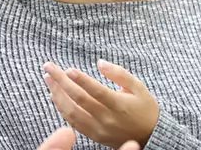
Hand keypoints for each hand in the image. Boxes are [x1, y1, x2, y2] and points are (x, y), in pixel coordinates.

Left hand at [43, 60, 158, 148]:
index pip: (96, 91)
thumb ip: (119, 74)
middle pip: (79, 100)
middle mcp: (108, 119)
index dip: (81, 80)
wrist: (152, 137)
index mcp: (120, 105)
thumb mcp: (138, 88)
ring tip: (48, 79)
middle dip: (61, 82)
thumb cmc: (145, 109)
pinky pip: (74, 122)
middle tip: (49, 68)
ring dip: (57, 94)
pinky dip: (62, 109)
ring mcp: (99, 129)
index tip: (67, 69)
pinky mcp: (95, 136)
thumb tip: (100, 63)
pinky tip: (55, 96)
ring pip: (72, 112)